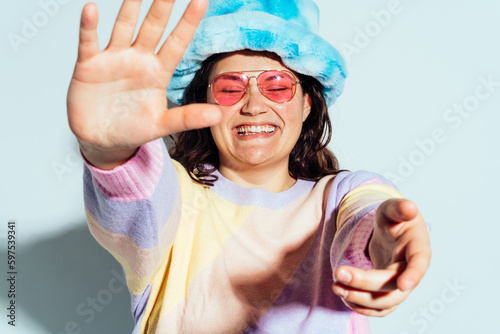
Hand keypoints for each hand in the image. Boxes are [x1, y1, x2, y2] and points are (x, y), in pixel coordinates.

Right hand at [67, 0, 220, 167]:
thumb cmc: (134, 129)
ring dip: (129, 7)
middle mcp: (138, 60)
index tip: (202, 1)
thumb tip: (219, 115)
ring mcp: (114, 59)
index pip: (177, 43)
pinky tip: (90, 9)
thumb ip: (188, 118)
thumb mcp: (162, 125)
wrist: (103, 139)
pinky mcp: (89, 65)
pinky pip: (89, 41)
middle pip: (153, 27)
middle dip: (163, 5)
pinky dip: (89, 26)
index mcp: (158, 72)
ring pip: (123, 26)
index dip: (189, 22)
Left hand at [332, 199, 430, 316]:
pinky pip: (378, 308)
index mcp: (418, 248)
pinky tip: (344, 294)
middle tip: (338, 272)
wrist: (391, 232)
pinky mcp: (388, 293)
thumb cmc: (394, 218)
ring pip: (385, 303)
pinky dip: (361, 306)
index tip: (404, 284)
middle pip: (393, 286)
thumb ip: (399, 208)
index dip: (414, 275)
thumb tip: (409, 207)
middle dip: (365, 283)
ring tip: (336, 286)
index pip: (420, 263)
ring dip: (360, 299)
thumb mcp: (393, 209)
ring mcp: (400, 285)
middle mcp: (412, 271)